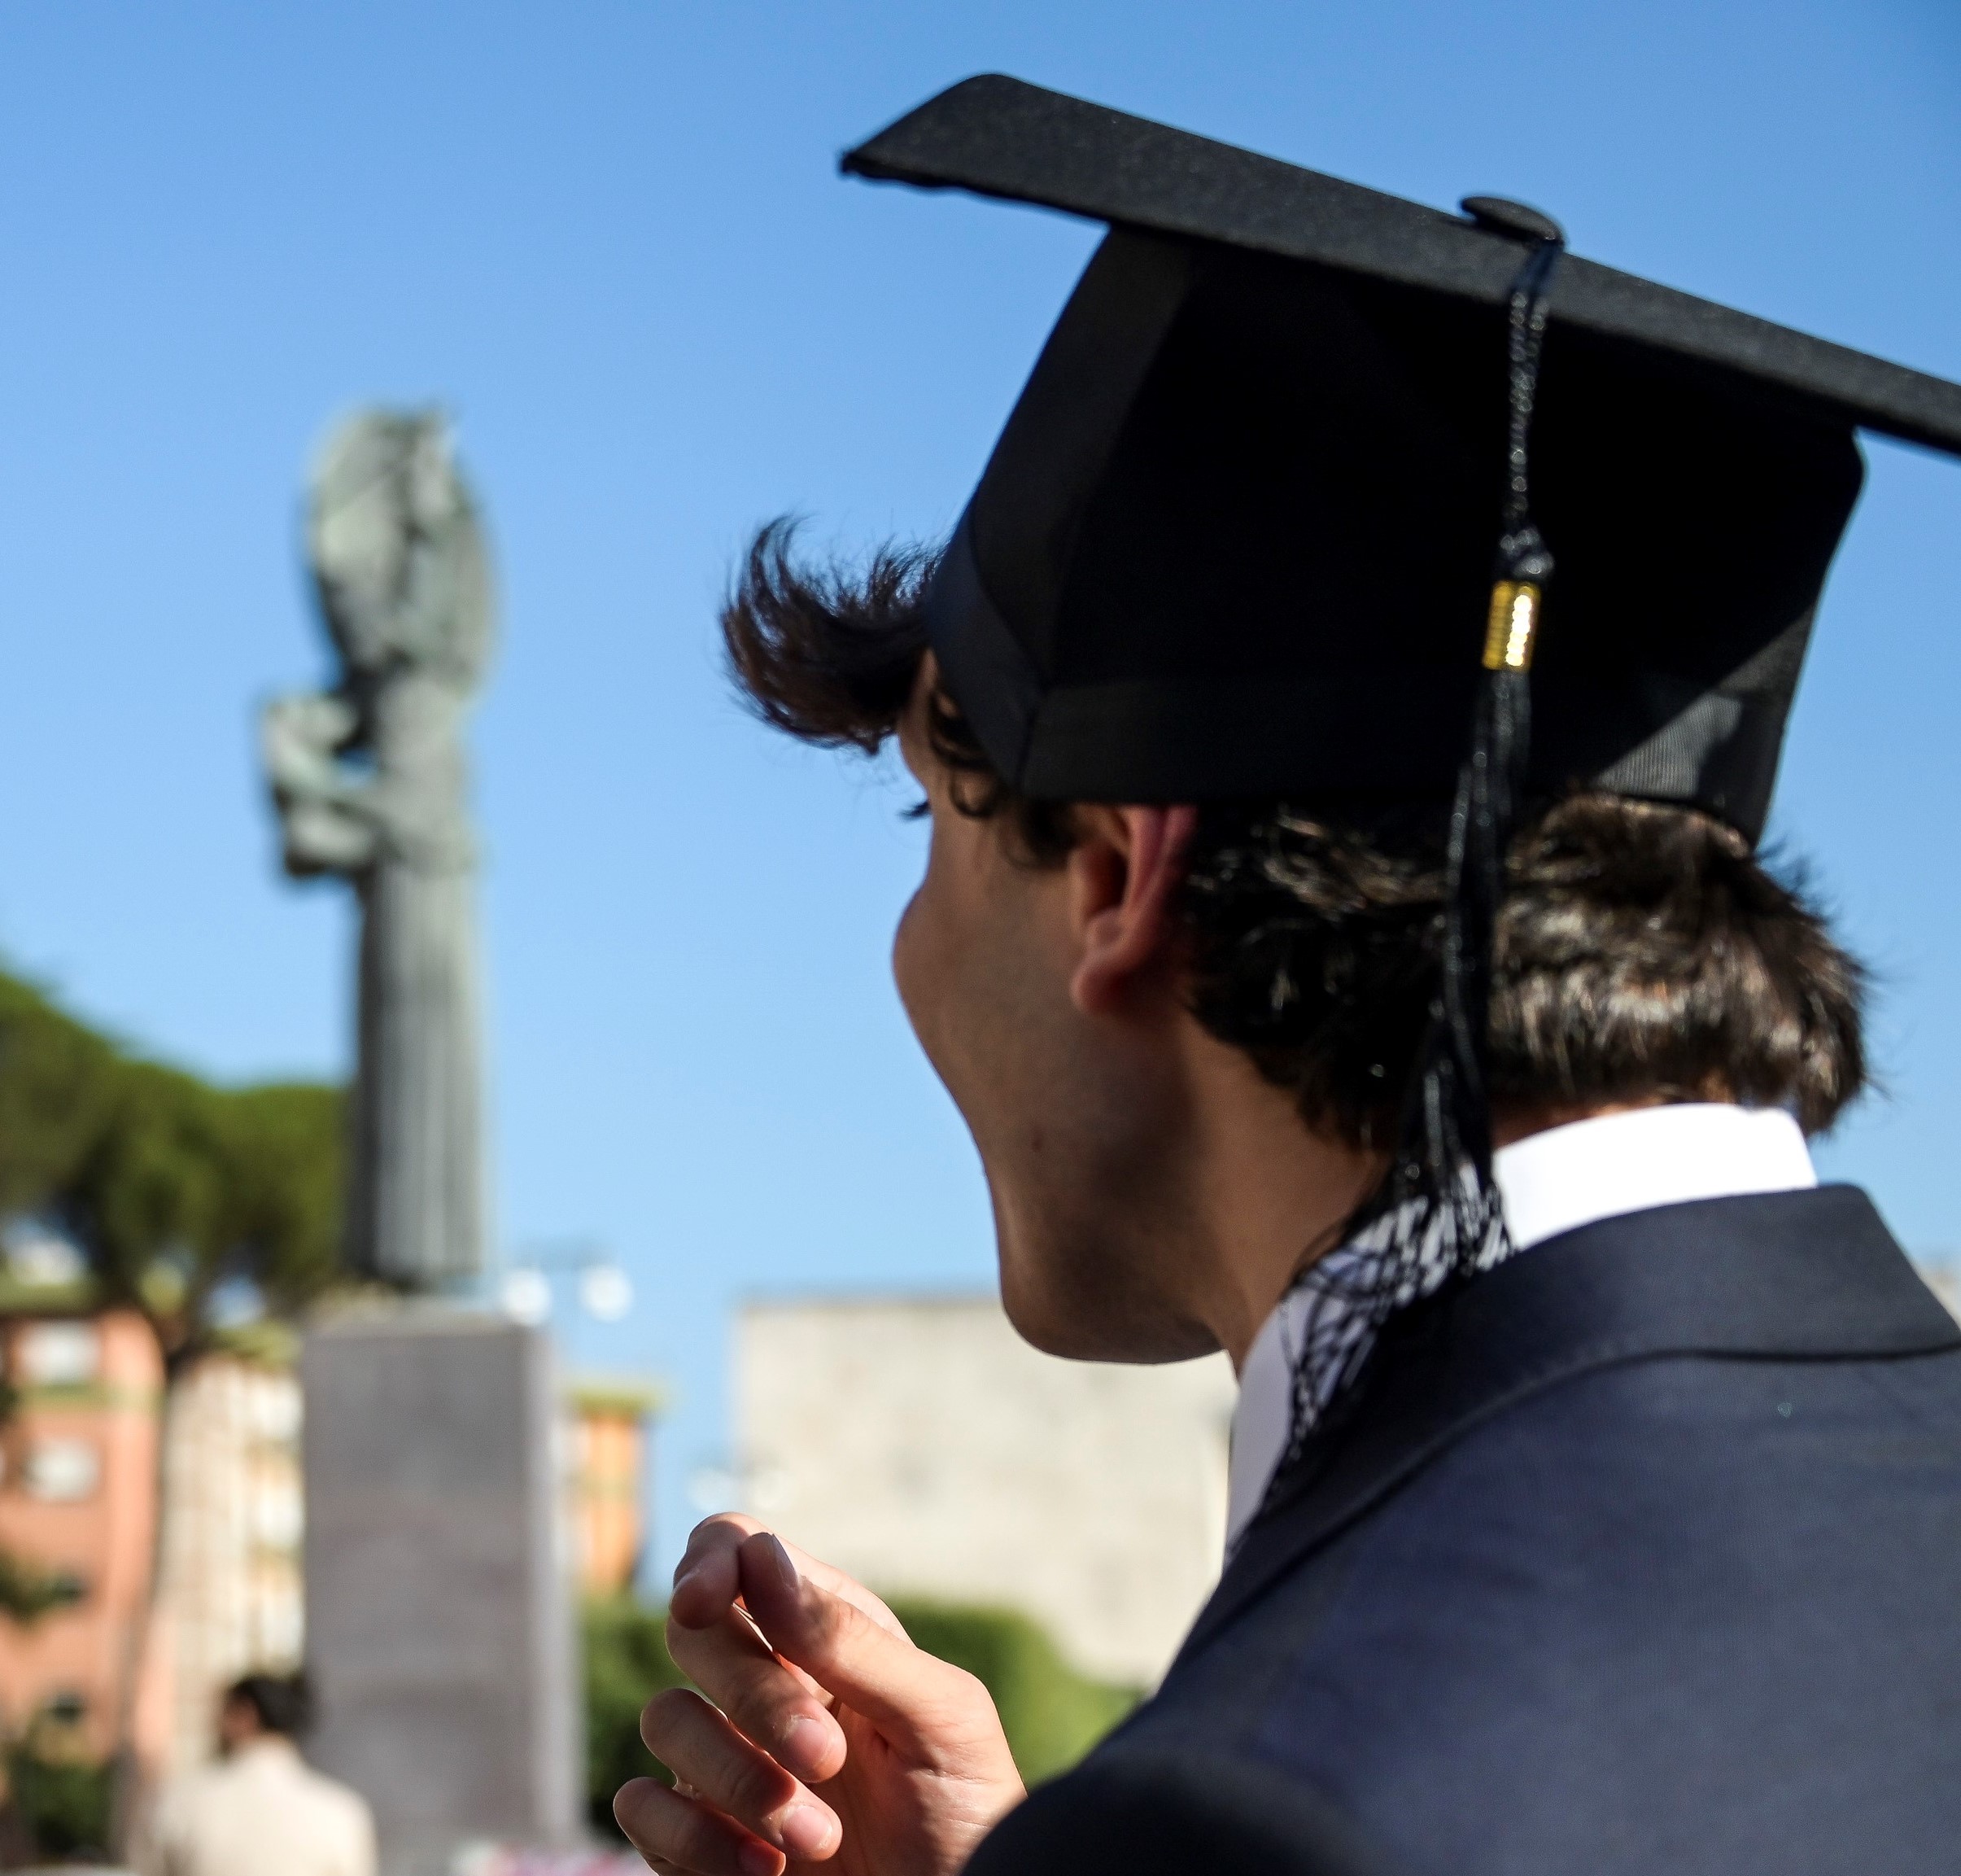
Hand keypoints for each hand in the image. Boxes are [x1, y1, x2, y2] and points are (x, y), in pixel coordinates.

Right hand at [615, 1515, 1025, 1875]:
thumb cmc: (966, 1815)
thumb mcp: (939, 1717)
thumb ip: (851, 1639)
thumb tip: (759, 1556)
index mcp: (825, 1630)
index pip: (735, 1550)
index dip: (707, 1560)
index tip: (700, 1600)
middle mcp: (764, 1682)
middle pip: (694, 1633)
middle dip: (754, 1695)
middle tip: (826, 1758)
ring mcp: (724, 1757)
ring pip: (663, 1717)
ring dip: (736, 1778)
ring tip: (819, 1838)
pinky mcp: (695, 1836)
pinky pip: (638, 1808)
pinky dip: (691, 1837)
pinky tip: (764, 1871)